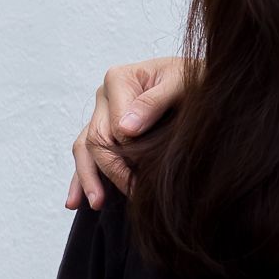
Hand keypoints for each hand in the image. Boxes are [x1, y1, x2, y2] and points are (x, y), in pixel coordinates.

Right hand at [65, 57, 187, 209]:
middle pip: (95, 139)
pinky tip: (76, 201)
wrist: (202, 76)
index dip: (127, 153)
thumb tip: (125, 130)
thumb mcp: (181, 82)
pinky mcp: (106, 127)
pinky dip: (81, 177)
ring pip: (84, 149)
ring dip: (87, 178)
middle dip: (108, 171)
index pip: (113, 126)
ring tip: (96, 203)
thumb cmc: (194, 77)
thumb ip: (154, 102)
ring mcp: (102, 113)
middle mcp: (104, 96)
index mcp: (118, 80)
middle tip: (131, 194)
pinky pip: (87, 154)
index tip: (147, 174)